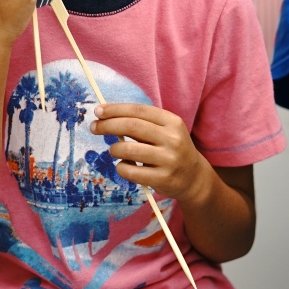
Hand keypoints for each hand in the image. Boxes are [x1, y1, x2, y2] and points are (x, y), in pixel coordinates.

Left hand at [90, 103, 215, 204]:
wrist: (194, 178)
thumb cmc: (170, 150)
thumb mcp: (165, 131)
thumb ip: (141, 123)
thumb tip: (106, 116)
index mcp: (172, 122)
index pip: (139, 111)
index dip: (115, 109)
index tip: (98, 111)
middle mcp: (172, 139)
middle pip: (132, 126)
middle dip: (108, 125)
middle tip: (94, 127)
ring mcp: (168, 160)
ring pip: (128, 150)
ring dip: (114, 149)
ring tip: (114, 151)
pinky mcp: (163, 179)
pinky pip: (130, 171)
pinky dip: (121, 167)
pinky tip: (124, 166)